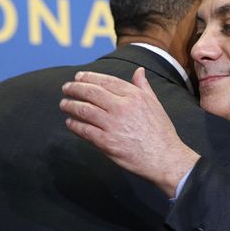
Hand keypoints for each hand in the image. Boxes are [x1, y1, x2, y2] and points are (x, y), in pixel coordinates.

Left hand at [60, 68, 199, 196]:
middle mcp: (122, 107)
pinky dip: (74, 125)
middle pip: (91, 92)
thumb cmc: (161, 133)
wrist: (165, 158)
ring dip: (70, 105)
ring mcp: (113, 125)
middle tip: (66, 88)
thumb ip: (143, 87)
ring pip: (84, 110)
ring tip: (64, 104)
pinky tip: (70, 122)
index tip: (79, 76)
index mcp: (134, 96)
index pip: (106, 81)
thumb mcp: (156, 104)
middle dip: (75, 88)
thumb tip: (139, 71)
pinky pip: (84, 130)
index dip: (89, 77)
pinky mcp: (107, 142)